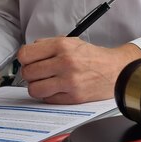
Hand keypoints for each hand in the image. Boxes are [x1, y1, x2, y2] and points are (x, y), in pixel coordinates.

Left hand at [17, 37, 140, 103]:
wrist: (116, 70)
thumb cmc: (93, 57)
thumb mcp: (71, 41)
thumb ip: (48, 45)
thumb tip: (27, 53)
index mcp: (62, 46)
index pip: (25, 54)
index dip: (24, 59)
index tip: (28, 61)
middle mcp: (65, 62)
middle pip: (28, 73)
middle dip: (30, 74)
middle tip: (38, 73)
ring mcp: (69, 81)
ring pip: (34, 89)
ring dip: (37, 87)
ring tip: (45, 83)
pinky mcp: (73, 96)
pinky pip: (47, 99)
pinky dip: (49, 95)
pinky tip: (56, 89)